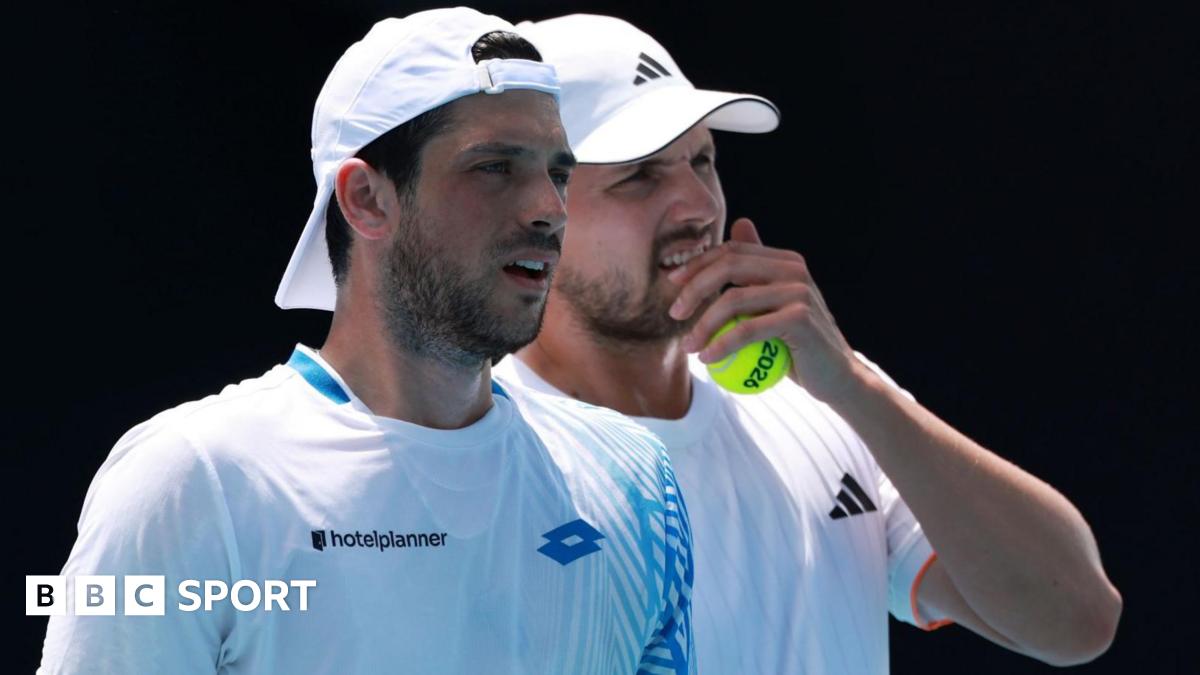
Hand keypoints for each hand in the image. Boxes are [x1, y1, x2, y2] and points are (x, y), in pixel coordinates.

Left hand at [667, 218, 858, 400]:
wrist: (836, 377)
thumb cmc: (798, 345)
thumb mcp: (774, 306)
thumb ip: (756, 272)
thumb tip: (739, 225)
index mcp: (785, 261)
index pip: (732, 251)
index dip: (698, 264)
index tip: (672, 284)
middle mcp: (794, 269)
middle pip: (728, 267)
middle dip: (694, 288)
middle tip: (675, 314)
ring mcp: (799, 292)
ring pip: (733, 300)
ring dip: (702, 324)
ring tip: (688, 346)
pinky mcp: (799, 319)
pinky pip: (748, 330)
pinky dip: (722, 344)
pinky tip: (707, 358)